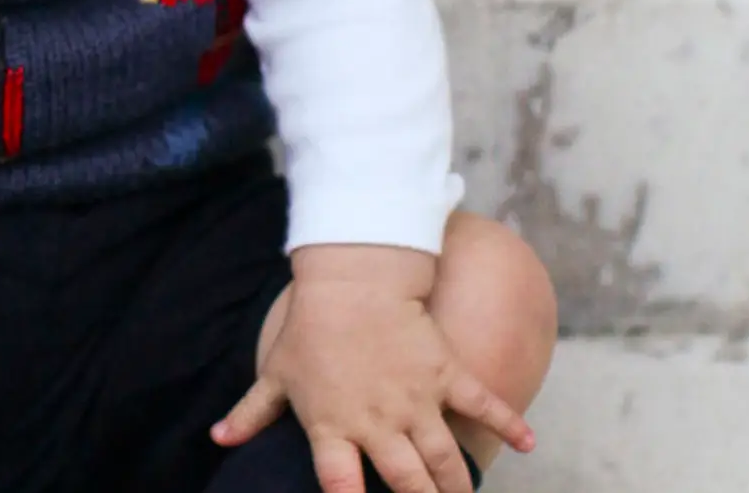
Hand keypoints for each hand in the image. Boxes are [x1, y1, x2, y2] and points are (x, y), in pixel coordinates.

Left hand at [210, 249, 533, 492]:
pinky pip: (484, 403)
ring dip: (459, 486)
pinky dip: (510, 423)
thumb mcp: (275, 374)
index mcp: (333, 426)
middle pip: (407, 483)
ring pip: (445, 457)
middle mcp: (378, 420)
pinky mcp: (446, 373)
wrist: (350, 277)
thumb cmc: (309, 329)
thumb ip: (251, 413)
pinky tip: (530, 446)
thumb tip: (218, 437)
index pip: (339, 484)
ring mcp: (416, 398)